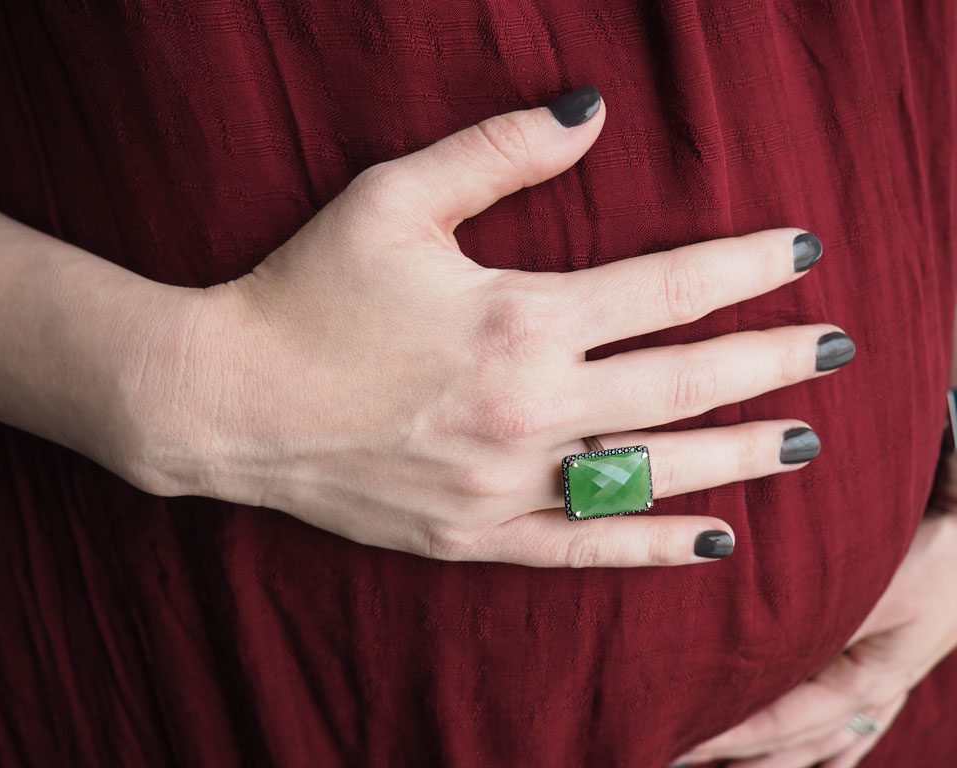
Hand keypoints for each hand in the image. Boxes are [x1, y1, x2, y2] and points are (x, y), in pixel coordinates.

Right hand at [132, 87, 851, 566]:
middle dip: (771, 360)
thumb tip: (592, 110)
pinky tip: (717, 538)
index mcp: (519, 318)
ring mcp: (505, 481)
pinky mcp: (472, 534)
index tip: (800, 254)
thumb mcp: (393, 198)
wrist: (225, 400)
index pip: (667, 289)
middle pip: (682, 381)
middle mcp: (529, 406)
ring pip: (652, 469)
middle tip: (837, 349)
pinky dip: (654, 543)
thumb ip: (499, 151)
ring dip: (738, 452)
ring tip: (803, 442)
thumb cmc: (302, 293)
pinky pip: (584, 546)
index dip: (744, 267)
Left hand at [673, 453, 956, 765]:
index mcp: (866, 683)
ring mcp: (882, 688)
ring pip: (820, 745)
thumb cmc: (928, 554)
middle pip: (798, 746)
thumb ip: (821, 618)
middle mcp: (872, 696)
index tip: (682, 744)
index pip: (785, 724)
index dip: (732, 739)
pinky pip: (843, 732)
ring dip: (770, 761)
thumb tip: (756, 643)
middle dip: (742, 759)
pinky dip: (814, 754)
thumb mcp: (875, 586)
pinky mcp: (885, 673)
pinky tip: (801, 763)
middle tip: (680, 759)